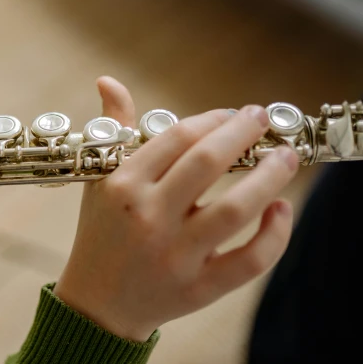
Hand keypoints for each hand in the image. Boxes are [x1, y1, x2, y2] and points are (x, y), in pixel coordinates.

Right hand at [54, 76, 297, 341]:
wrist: (97, 301)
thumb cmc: (102, 232)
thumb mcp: (100, 179)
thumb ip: (115, 129)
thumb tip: (108, 80)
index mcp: (122, 185)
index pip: (177, 137)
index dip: (212, 119)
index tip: (232, 114)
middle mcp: (147, 217)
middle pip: (208, 162)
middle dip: (244, 133)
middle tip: (263, 119)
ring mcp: (174, 255)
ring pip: (236, 208)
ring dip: (270, 176)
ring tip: (285, 156)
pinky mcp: (198, 288)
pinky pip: (249, 260)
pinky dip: (274, 233)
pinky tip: (279, 209)